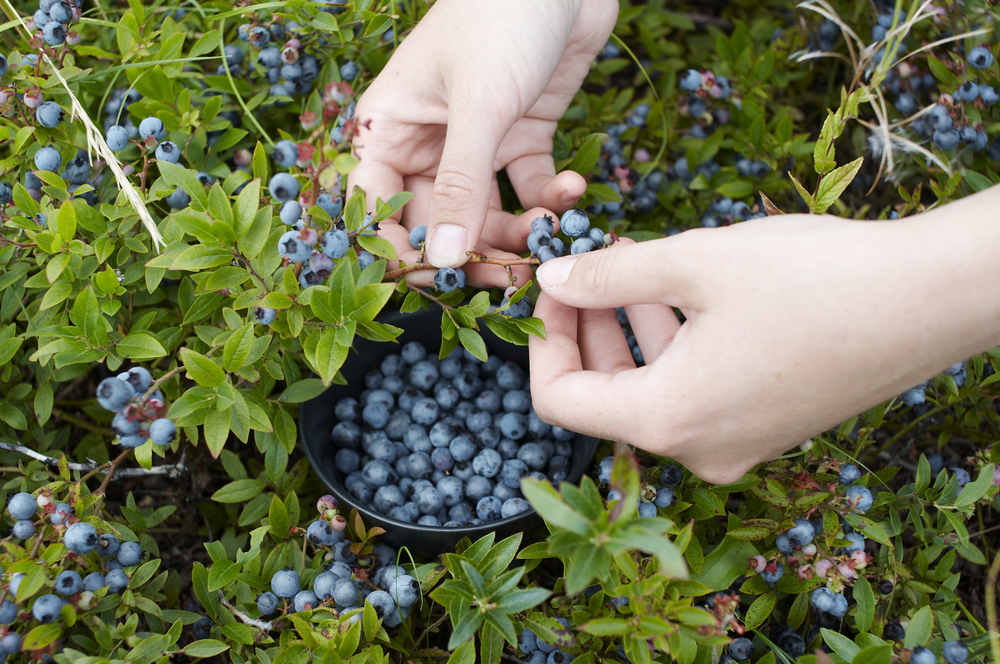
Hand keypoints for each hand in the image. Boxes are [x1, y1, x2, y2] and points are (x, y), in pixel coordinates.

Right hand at [347, 0, 616, 287]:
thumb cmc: (501, 16)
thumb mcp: (479, 105)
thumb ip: (462, 185)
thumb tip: (444, 259)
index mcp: (393, 127)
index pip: (377, 205)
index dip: (398, 250)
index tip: (434, 283)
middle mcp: (429, 141)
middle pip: (439, 221)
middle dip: (474, 253)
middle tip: (509, 278)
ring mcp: (477, 141)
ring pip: (487, 213)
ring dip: (519, 233)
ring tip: (552, 235)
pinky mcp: (521, 136)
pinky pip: (529, 187)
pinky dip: (551, 199)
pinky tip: (573, 191)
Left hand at [528, 195, 999, 483]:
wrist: (930, 300)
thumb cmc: (812, 278)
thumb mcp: (693, 263)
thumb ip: (607, 278)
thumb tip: (550, 280)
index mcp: (669, 421)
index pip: (558, 401)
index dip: (542, 341)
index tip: (551, 287)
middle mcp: (698, 450)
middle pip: (606, 395)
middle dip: (589, 325)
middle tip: (592, 261)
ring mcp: (737, 445)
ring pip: (653, 387)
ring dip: (633, 325)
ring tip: (635, 260)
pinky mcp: (767, 427)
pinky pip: (696, 390)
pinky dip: (676, 342)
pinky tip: (683, 286)